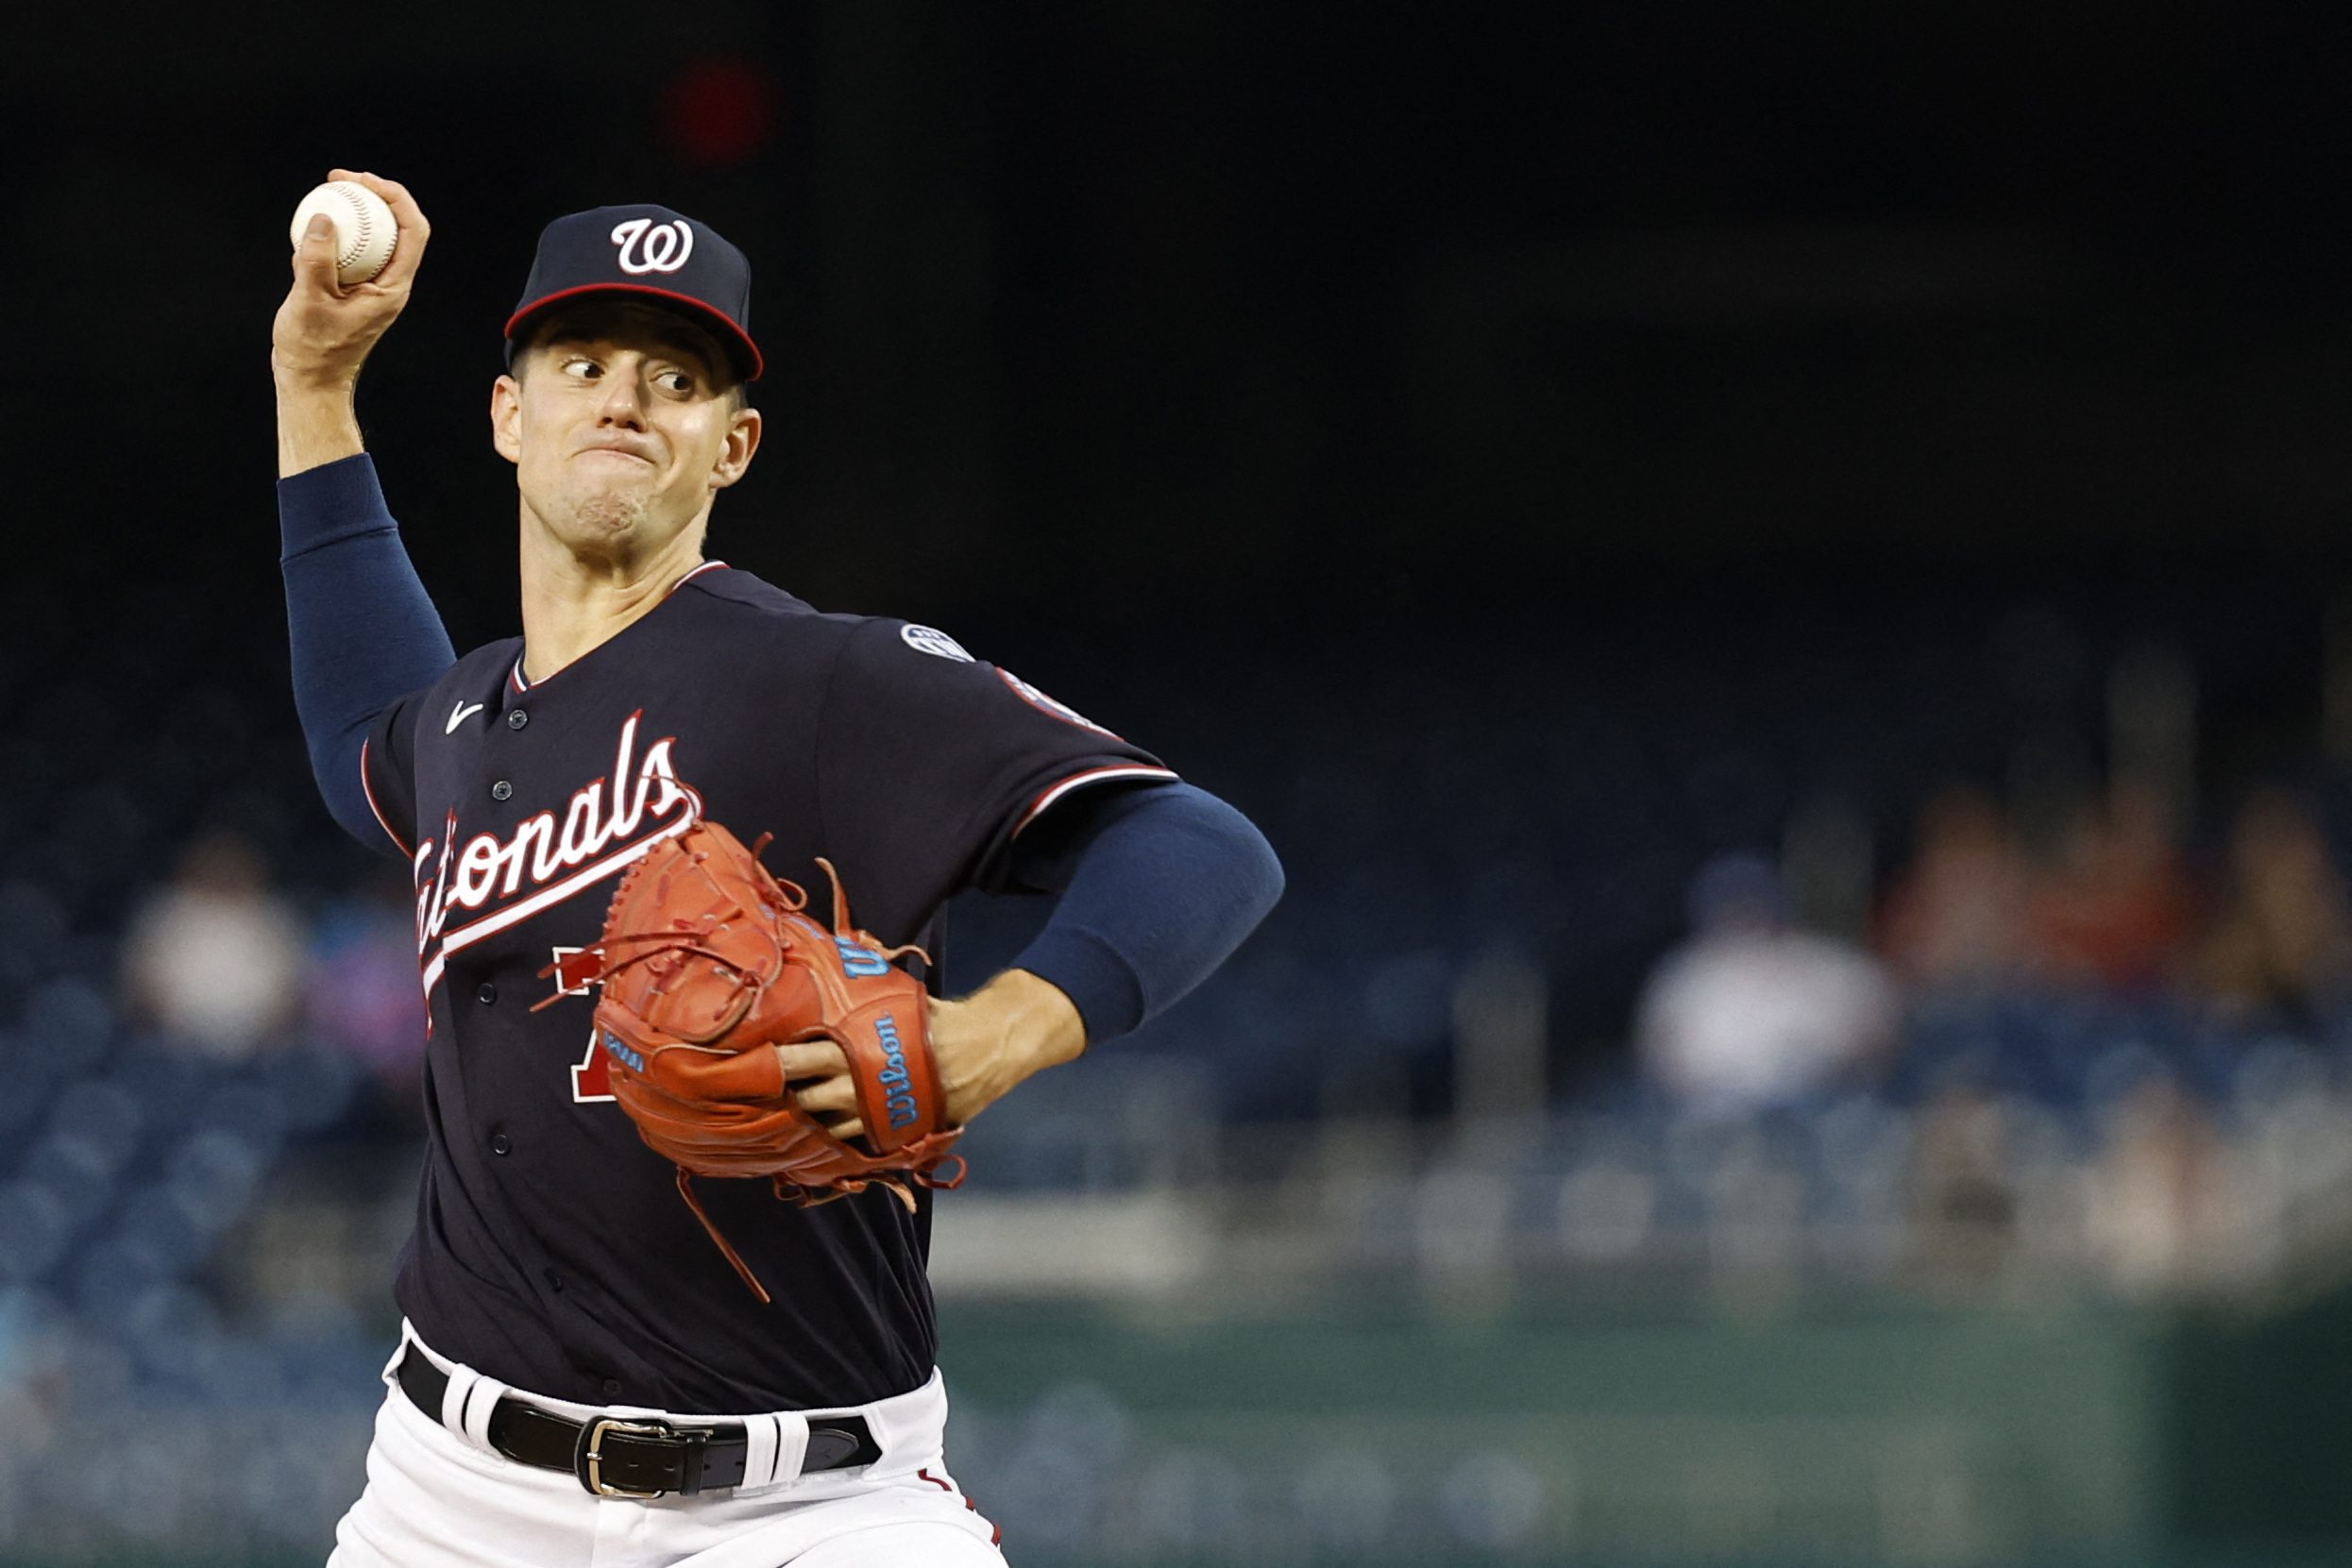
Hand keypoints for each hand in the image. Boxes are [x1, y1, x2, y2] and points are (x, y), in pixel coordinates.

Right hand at [272, 170, 430, 475]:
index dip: (395, 197)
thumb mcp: (309, 301)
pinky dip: (336, 232)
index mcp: (393, 287)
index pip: (413, 230)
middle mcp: (389, 283)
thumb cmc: (312, 349)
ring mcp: (372, 285)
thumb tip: (324, 217)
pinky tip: (311, 223)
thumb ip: (316, 260)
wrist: (310, 380)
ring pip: (374, 237)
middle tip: (338, 177)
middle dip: (374, 194)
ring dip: (354, 211)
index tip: (361, 180)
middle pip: (398, 226)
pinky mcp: (353, 288)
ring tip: (325, 192)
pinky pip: (351, 250)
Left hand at [775, 969, 1085, 1139]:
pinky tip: (824, 1134)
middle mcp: (854, 1086)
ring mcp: (871, 1115)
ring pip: (821, 1129)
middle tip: (764, 1094)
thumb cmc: (935, 1019)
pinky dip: (835, 1140)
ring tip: (791, 1115)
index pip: (793, 1061)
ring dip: (806, 1122)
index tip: (745, 1063)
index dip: (767, 1064)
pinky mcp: (890, 1135)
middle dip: (781, 1097)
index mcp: (851, 1048)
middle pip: (799, 1100)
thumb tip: (841, 949)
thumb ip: (863, 982)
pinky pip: (851, 1146)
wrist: (985, 1049)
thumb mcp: (895, 994)